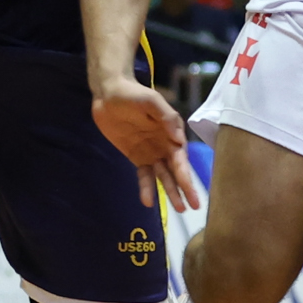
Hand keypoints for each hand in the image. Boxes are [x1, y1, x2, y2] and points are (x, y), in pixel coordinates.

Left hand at [92, 76, 203, 212]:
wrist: (109, 93)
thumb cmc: (134, 94)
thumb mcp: (152, 101)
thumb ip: (167, 117)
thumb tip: (178, 139)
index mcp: (172, 133)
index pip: (181, 158)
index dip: (187, 174)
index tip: (192, 190)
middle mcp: (165, 145)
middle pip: (176, 171)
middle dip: (185, 188)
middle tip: (193, 207)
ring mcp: (151, 153)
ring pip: (163, 177)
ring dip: (171, 192)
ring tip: (179, 209)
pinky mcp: (136, 157)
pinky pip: (144, 176)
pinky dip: (147, 188)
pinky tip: (148, 202)